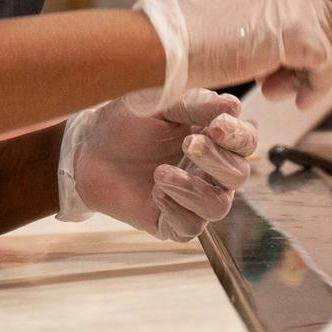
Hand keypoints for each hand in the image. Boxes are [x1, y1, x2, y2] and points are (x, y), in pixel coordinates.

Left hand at [56, 91, 256, 241]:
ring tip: (160, 172)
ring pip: (219, 206)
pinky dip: (176, 209)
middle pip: (239, 175)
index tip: (217, 126)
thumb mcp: (157, 103)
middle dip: (217, 161)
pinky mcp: (173, 222)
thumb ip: (194, 104)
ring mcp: (192, 199)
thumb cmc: (124, 121)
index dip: (238, 136)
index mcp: (212, 137)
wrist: (86, 150)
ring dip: (193, 188)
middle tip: (188, 144)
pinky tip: (154, 191)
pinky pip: (192, 227)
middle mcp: (210, 171)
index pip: (245, 141)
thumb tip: (233, 105)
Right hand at [130, 0, 331, 113]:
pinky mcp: (306, 37)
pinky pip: (326, 70)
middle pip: (328, 34)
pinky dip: (315, 90)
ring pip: (328, 54)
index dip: (308, 47)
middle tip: (275, 85)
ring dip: (304, 79)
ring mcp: (304, 10)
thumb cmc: (200, 35)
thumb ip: (276, 27)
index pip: (319, 15)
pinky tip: (295, 101)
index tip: (285, 70)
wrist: (179, 41)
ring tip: (272, 91)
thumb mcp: (248, 21)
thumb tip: (302, 53)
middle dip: (306, 64)